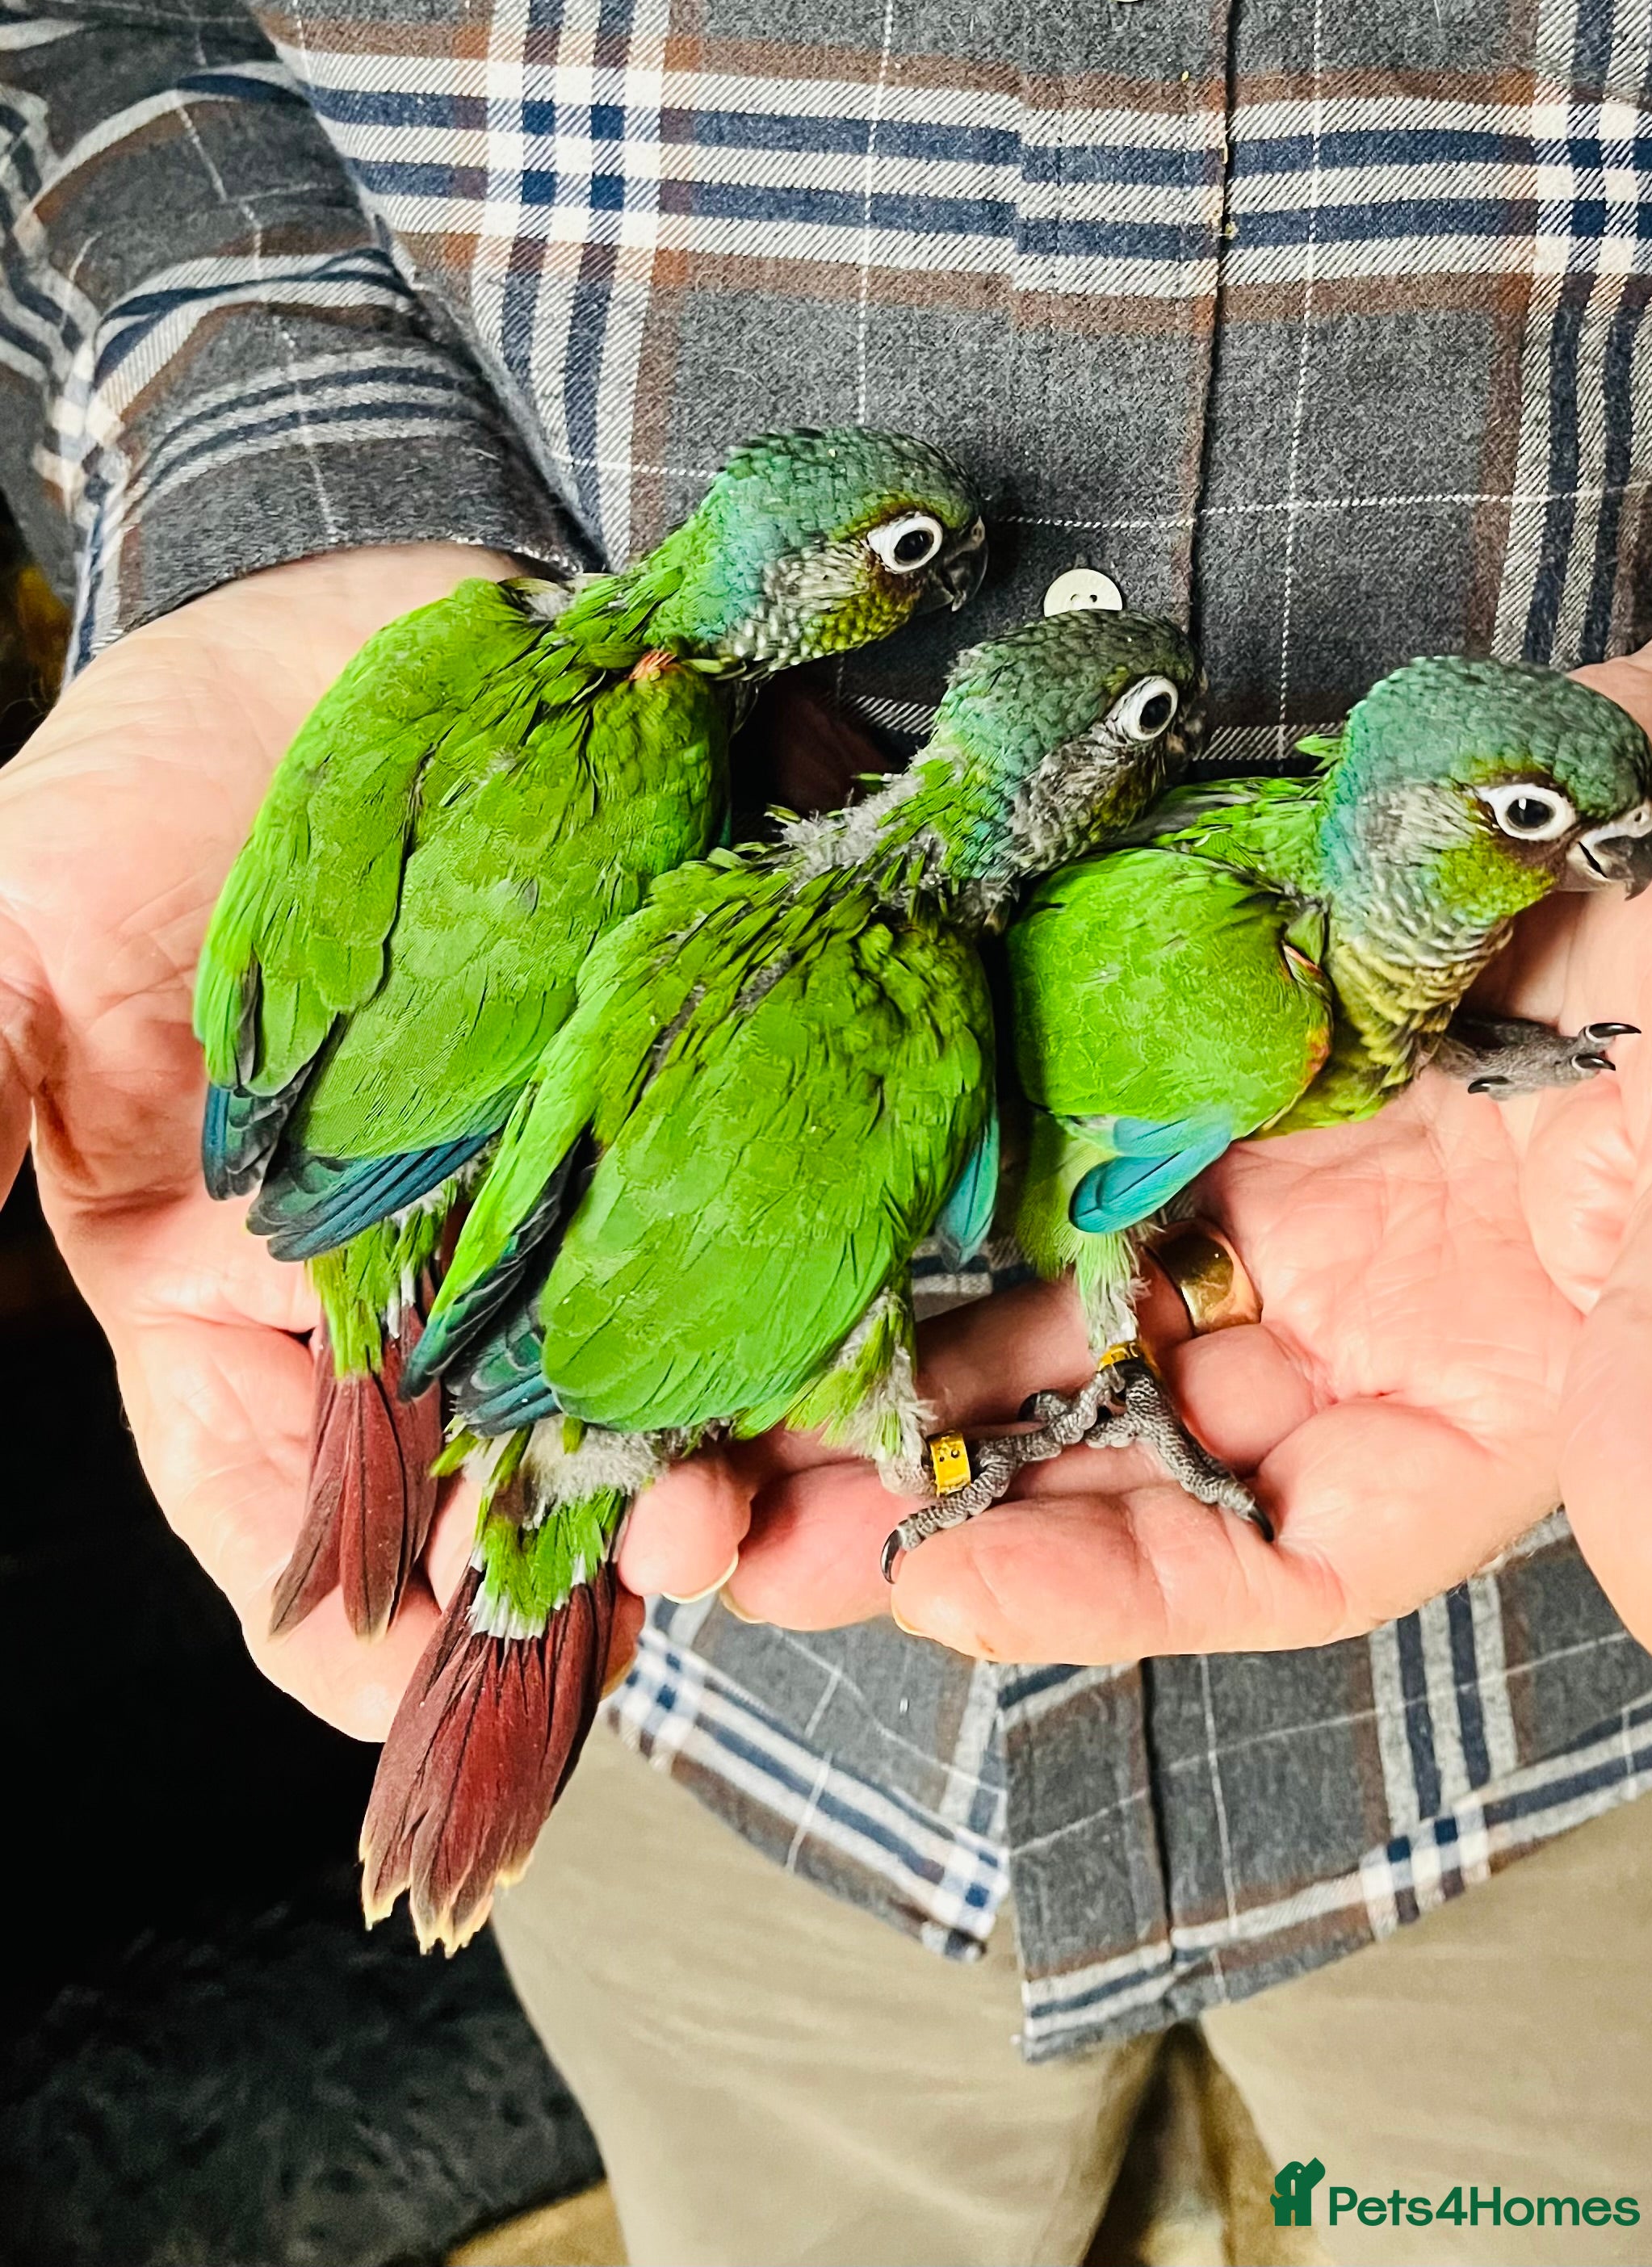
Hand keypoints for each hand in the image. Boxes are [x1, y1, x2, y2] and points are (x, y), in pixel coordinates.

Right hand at [0, 554, 899, 1737]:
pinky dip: (870, 1294)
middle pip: (533, 1488)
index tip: (425, 1672)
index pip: (305, 1512)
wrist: (360, 618)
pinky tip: (921, 1338)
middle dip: (613, 1560)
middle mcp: (452, 1285)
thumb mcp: (11, 933)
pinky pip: (816, 1226)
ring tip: (828, 1501)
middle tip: (687, 1560)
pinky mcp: (732, 1097)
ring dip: (770, 1466)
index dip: (359, 1629)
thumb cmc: (164, 787)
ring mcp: (605, 1197)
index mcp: (269, 1301)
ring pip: (692, 1395)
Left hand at [628, 595, 1651, 1676]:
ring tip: (714, 1409)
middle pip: (1116, 1468)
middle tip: (725, 1534)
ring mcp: (1266, 1206)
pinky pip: (1052, 1168)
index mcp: (1473, 1403)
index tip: (935, 1589)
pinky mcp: (1201, 1086)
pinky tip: (823, 1227)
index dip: (1105, 1594)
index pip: (1276, 1561)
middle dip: (922, 1508)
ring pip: (1053, 1334)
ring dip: (889, 1375)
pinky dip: (946, 1208)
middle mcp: (1346, 1329)